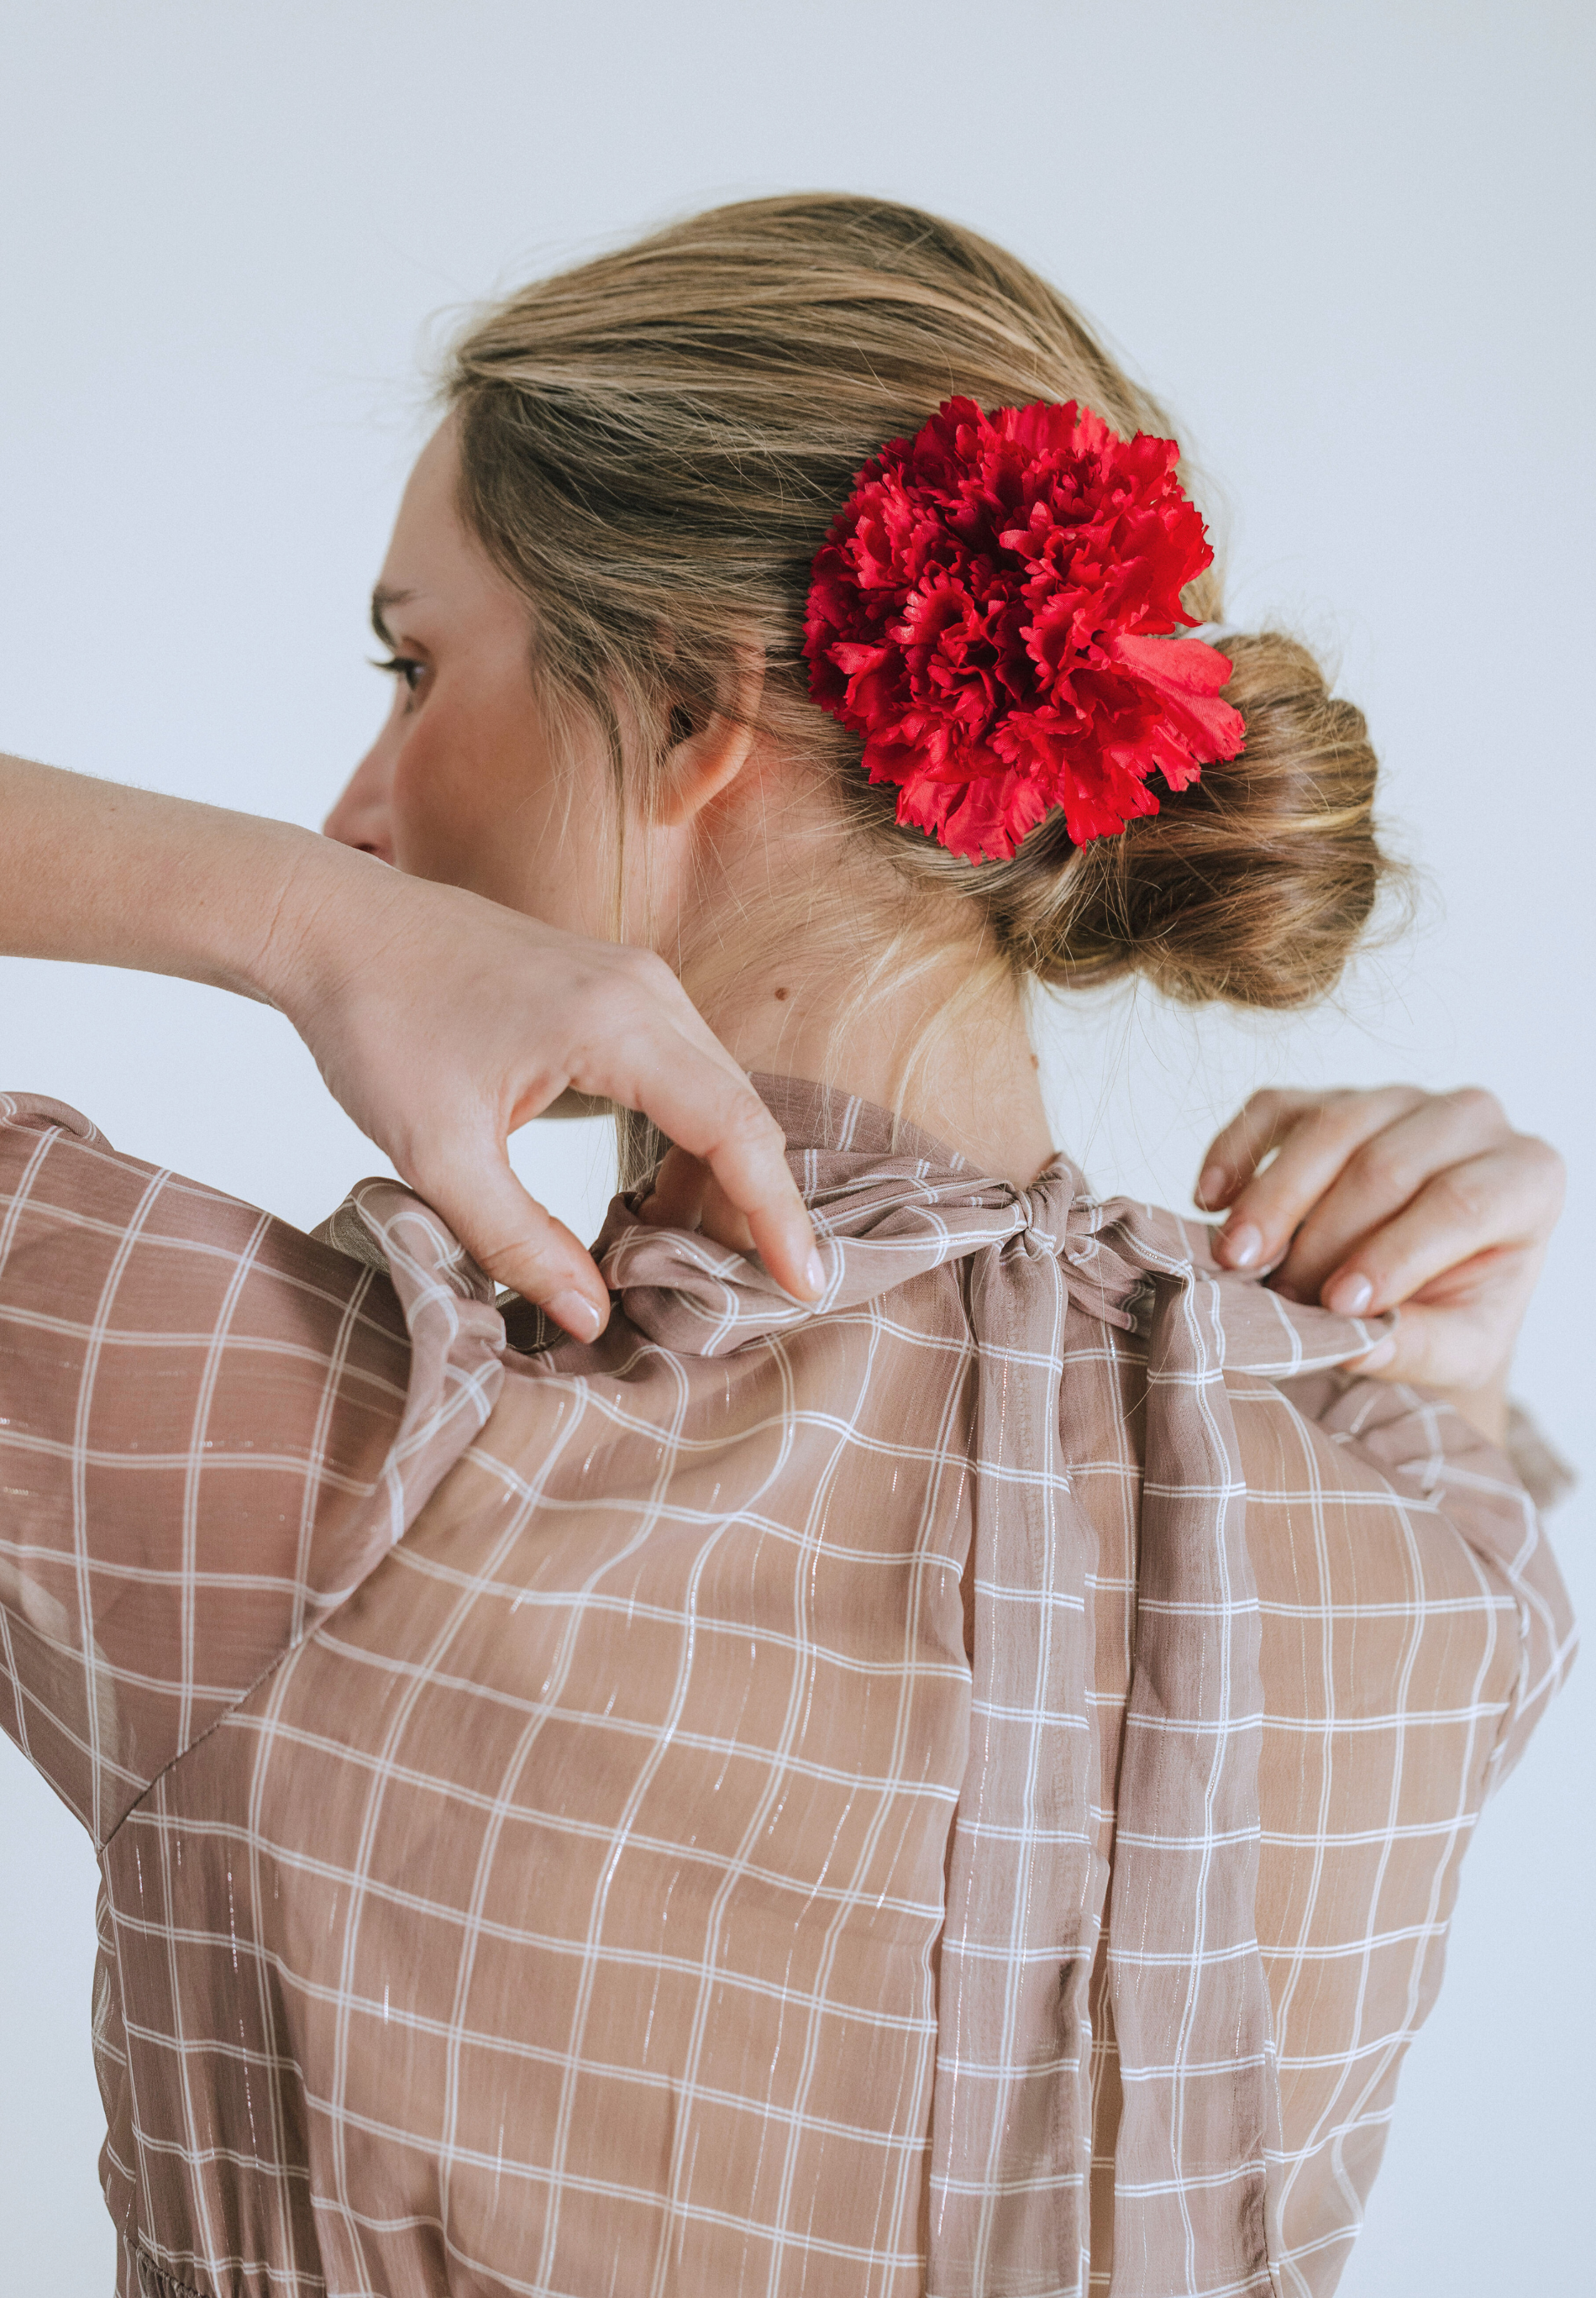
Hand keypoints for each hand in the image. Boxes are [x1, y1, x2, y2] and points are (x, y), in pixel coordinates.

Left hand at [273, 851, 821, 1338]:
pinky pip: (684, 1072)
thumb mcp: (438, 1154)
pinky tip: (650, 1199)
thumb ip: (518, 1242)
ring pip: (717, 1092)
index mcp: (614, 1023)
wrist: (333, 928)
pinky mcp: (616, 988)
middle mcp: (645, 991)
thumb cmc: (377, 1026)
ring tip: (686, 1261)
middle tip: (746, 1297)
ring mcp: (637, 982)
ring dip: (714, 1177)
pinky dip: (684, 1140)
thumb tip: (594, 1318)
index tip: (805, 1284)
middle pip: (741, 1111)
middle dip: (751, 1208)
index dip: (776, 1214)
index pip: (734, 1128)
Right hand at [1195, 1085, 1563, 1441]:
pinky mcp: (1332, 1094)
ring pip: (1332, 1127)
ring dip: (1273, 1198)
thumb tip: (1353, 1344)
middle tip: (1279, 1300)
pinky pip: (1277, 1107)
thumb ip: (1419, 1347)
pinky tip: (1208, 1200)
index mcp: (1527, 1176)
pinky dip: (1237, 1151)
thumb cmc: (1455, 1312)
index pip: (1461, 1203)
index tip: (1338, 1306)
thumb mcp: (1459, 1348)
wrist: (1428, 1285)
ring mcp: (1398, 1097)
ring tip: (1236, 1259)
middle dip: (1324, 1237)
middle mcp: (1472, 1119)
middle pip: (1387, 1164)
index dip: (1395, 1254)